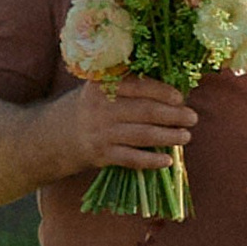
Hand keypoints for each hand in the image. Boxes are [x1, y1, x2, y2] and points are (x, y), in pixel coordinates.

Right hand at [65, 76, 201, 175]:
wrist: (53, 136)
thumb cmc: (89, 108)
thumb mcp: (99, 88)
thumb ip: (127, 84)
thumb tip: (169, 88)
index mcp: (102, 85)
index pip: (138, 86)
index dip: (162, 92)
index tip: (180, 97)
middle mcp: (100, 108)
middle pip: (144, 111)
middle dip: (173, 115)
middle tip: (192, 118)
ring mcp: (100, 133)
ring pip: (141, 135)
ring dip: (168, 137)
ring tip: (186, 137)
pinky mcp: (101, 155)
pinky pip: (131, 159)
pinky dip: (150, 161)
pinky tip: (167, 161)